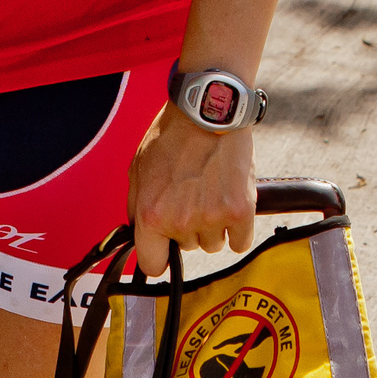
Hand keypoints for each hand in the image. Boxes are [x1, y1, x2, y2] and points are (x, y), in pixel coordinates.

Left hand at [129, 107, 255, 276]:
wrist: (209, 112)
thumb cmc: (173, 136)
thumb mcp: (138, 170)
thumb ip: (136, 207)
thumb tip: (137, 235)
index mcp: (151, 215)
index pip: (153, 265)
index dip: (159, 256)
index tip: (165, 249)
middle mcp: (180, 223)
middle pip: (187, 248)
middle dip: (188, 228)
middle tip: (192, 194)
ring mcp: (212, 219)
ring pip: (213, 244)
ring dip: (213, 226)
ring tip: (212, 192)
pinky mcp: (240, 212)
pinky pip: (240, 242)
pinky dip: (238, 229)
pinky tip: (231, 205)